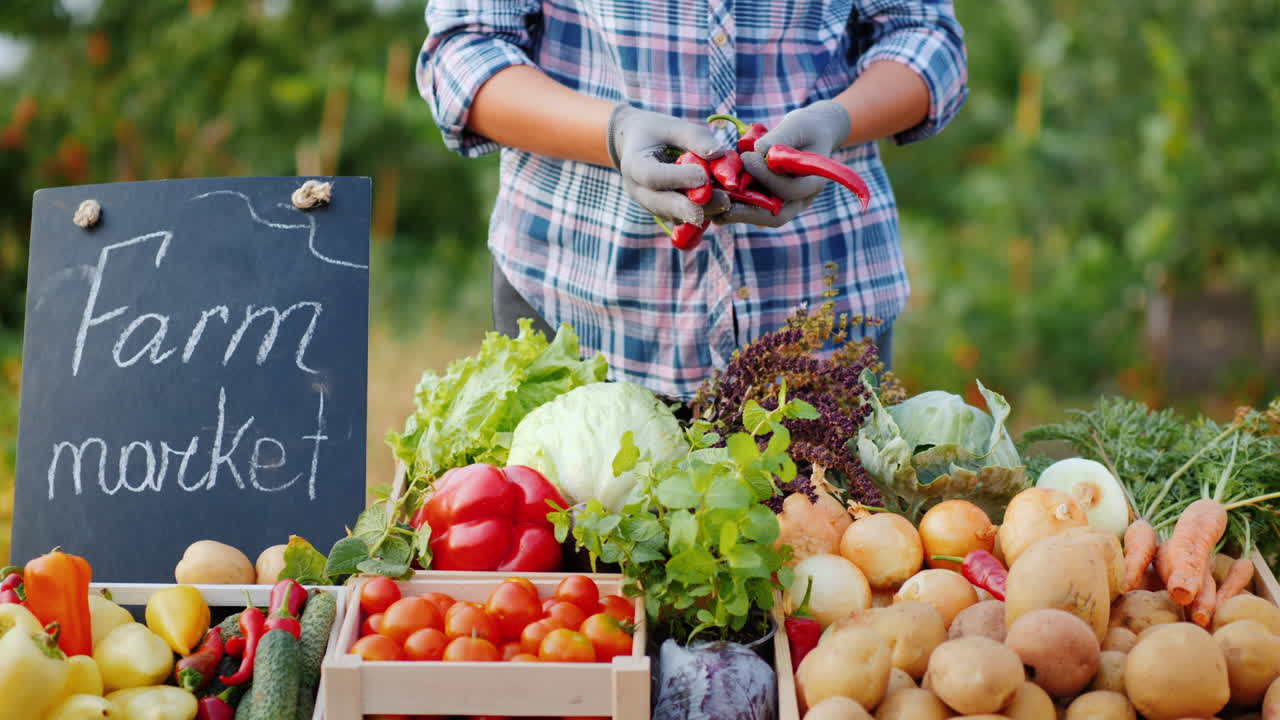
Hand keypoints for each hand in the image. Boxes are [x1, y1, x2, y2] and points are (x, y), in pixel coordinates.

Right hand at [608, 105, 728, 224]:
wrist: (635, 144)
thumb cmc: (656, 132)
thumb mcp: (673, 126)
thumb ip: (695, 137)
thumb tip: (719, 153)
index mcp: (634, 164)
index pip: (652, 176)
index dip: (678, 178)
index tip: (704, 176)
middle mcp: (637, 190)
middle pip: (661, 204)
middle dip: (692, 207)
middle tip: (723, 202)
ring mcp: (648, 204)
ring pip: (674, 215)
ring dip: (702, 211)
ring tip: (727, 201)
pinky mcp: (662, 212)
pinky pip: (681, 219)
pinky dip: (701, 213)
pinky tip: (720, 205)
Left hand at [718, 100, 850, 224]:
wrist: (810, 135)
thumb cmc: (806, 128)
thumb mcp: (797, 126)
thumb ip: (780, 137)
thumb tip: (759, 150)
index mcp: (812, 182)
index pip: (789, 189)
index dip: (766, 175)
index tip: (746, 157)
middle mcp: (800, 201)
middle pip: (774, 216)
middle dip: (745, 211)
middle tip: (720, 201)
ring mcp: (785, 205)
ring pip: (760, 217)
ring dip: (736, 213)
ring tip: (712, 206)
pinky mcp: (771, 202)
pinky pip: (753, 210)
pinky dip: (735, 206)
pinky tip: (714, 200)